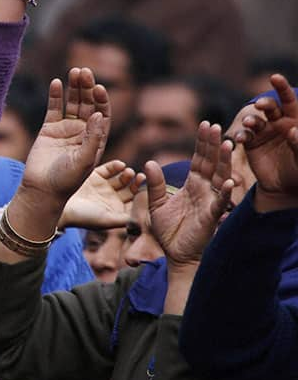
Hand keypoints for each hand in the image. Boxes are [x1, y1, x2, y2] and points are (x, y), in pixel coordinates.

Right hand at [19, 68, 110, 205]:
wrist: (41, 190)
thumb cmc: (66, 181)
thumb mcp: (84, 161)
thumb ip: (92, 138)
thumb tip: (97, 114)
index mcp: (96, 140)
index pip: (102, 114)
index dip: (101, 100)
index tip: (98, 88)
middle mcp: (82, 132)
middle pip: (87, 104)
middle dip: (87, 88)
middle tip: (85, 72)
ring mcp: (65, 129)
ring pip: (72, 103)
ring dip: (74, 87)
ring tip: (74, 71)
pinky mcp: (48, 129)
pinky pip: (53, 108)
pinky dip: (55, 95)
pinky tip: (57, 83)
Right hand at [60, 160, 143, 229]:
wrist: (60, 207)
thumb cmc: (83, 217)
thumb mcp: (106, 220)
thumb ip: (124, 219)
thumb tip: (141, 220)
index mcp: (117, 210)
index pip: (134, 201)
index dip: (141, 193)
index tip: (145, 187)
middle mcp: (112, 198)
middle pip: (129, 188)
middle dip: (135, 182)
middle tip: (139, 176)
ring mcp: (103, 187)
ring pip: (120, 178)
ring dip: (125, 174)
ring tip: (127, 170)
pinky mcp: (93, 176)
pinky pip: (108, 169)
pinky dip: (114, 166)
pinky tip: (119, 164)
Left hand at [146, 122, 234, 268]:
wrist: (174, 254)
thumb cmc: (168, 230)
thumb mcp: (155, 204)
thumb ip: (154, 184)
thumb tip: (149, 162)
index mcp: (192, 185)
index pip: (199, 160)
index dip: (203, 143)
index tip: (205, 124)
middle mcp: (204, 190)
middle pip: (211, 163)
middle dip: (213, 145)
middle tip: (216, 126)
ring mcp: (209, 202)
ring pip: (220, 178)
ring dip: (224, 163)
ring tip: (227, 145)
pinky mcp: (211, 217)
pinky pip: (220, 203)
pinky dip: (224, 193)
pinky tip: (229, 181)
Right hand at [235, 74, 297, 205]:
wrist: (285, 188)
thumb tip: (293, 130)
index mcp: (294, 121)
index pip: (289, 101)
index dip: (282, 88)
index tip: (274, 77)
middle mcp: (278, 124)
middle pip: (269, 107)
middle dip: (264, 103)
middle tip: (260, 106)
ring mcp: (263, 133)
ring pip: (254, 120)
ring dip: (250, 120)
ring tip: (250, 124)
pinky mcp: (251, 144)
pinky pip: (244, 136)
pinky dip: (241, 135)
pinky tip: (240, 139)